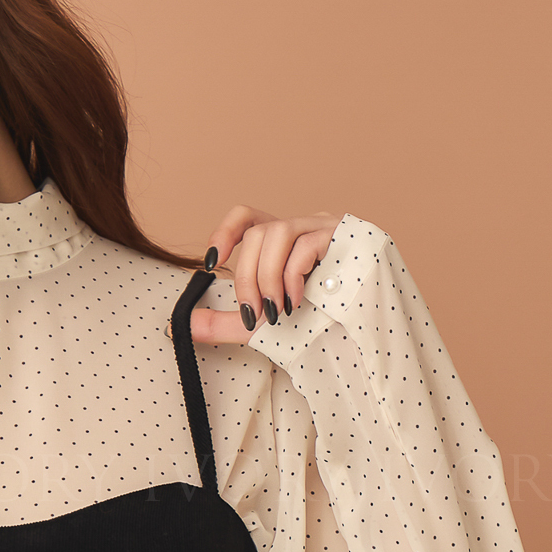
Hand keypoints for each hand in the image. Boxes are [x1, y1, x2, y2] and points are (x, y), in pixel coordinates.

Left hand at [188, 206, 339, 343]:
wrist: (369, 336)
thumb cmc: (320, 324)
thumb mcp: (263, 323)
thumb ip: (224, 323)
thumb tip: (182, 325)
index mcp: (284, 242)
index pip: (248, 215)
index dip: (224, 231)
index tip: (210, 263)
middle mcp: (304, 226)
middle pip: (258, 232)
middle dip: (245, 276)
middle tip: (252, 313)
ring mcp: (326, 228)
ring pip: (278, 233)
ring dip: (267, 277)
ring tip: (276, 311)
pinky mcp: (346, 237)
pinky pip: (306, 244)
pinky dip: (292, 276)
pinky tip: (297, 301)